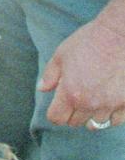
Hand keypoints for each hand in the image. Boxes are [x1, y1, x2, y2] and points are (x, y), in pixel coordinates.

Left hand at [39, 13, 124, 129]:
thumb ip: (50, 75)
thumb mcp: (62, 54)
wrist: (120, 36)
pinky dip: (111, 114)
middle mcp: (90, 104)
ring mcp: (110, 106)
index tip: (58, 105)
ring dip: (92, 115)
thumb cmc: (89, 42)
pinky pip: (116, 120)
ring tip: (93, 99)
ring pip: (97, 124)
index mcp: (71, 93)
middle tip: (76, 97)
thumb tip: (42, 89)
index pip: (57, 118)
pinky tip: (108, 101)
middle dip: (72, 112)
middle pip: (75, 122)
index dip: (55, 112)